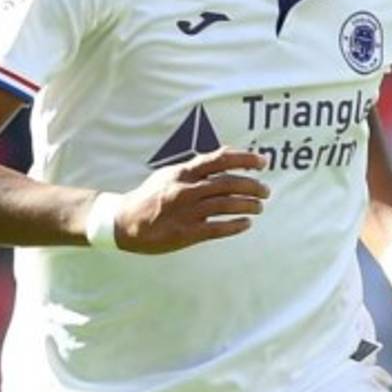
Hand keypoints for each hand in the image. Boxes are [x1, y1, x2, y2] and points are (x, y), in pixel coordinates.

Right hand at [113, 147, 268, 253]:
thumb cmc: (150, 196)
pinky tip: (246, 224)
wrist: (124, 221)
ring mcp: (187, 211)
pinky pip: (217, 228)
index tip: (263, 162)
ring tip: (259, 207)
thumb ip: (193, 169)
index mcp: (184, 172)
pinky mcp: (186, 232)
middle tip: (266, 191)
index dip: (245, 159)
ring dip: (248, 205)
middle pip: (229, 183)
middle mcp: (187, 189)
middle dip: (252, 186)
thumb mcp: (169, 175)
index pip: (220, 159)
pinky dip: (235, 225)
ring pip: (226, 205)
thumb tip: (221, 160)